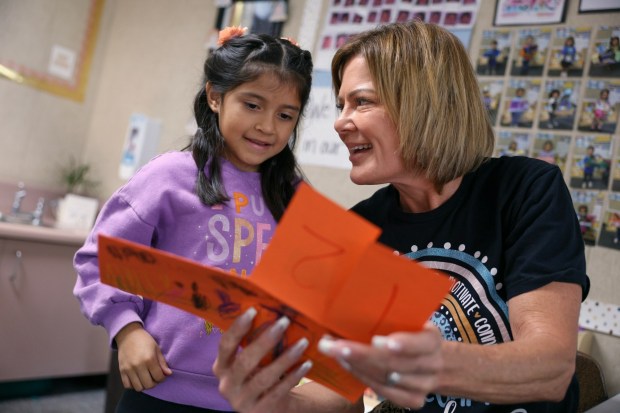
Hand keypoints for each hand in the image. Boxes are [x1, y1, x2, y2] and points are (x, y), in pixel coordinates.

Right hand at [115, 322, 171, 390]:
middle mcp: (138, 365)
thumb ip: (162, 363)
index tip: (161, 374)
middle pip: (149, 385)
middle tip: (154, 377)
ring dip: (144, 385)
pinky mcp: (121, 371)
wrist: (128, 335)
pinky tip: (137, 378)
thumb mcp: (156, 349)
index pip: (158, 377)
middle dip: (154, 383)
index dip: (162, 378)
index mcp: (149, 359)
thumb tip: (168, 374)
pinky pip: (127, 385)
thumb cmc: (145, 340)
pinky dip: (133, 385)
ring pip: (138, 387)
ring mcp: (129, 369)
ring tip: (146, 378)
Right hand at [213, 308, 312, 412]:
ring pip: (264, 377)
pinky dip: (293, 376)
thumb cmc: (259, 373)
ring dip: (286, 358)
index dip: (238, 328)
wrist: (267, 406)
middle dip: (266, 340)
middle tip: (284, 322)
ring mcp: (242, 400)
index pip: (225, 345)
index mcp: (221, 366)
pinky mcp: (259, 411)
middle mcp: (227, 384)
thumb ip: (252, 341)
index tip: (253, 310)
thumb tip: (272, 309)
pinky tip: (306, 363)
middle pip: (245, 361)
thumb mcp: (250, 360)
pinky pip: (278, 391)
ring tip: (303, 342)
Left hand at [318, 322, 441, 409]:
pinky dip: (365, 378)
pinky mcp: (414, 400)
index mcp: (432, 340)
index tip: (376, 340)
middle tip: (337, 346)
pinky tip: (349, 366)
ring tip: (336, 353)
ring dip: (358, 366)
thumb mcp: (413, 320)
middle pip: (396, 364)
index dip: (402, 344)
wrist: (436, 362)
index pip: (421, 343)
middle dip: (363, 355)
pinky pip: (385, 392)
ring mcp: (423, 384)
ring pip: (387, 379)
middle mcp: (431, 364)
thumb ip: (394, 316)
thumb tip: (354, 303)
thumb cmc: (415, 334)